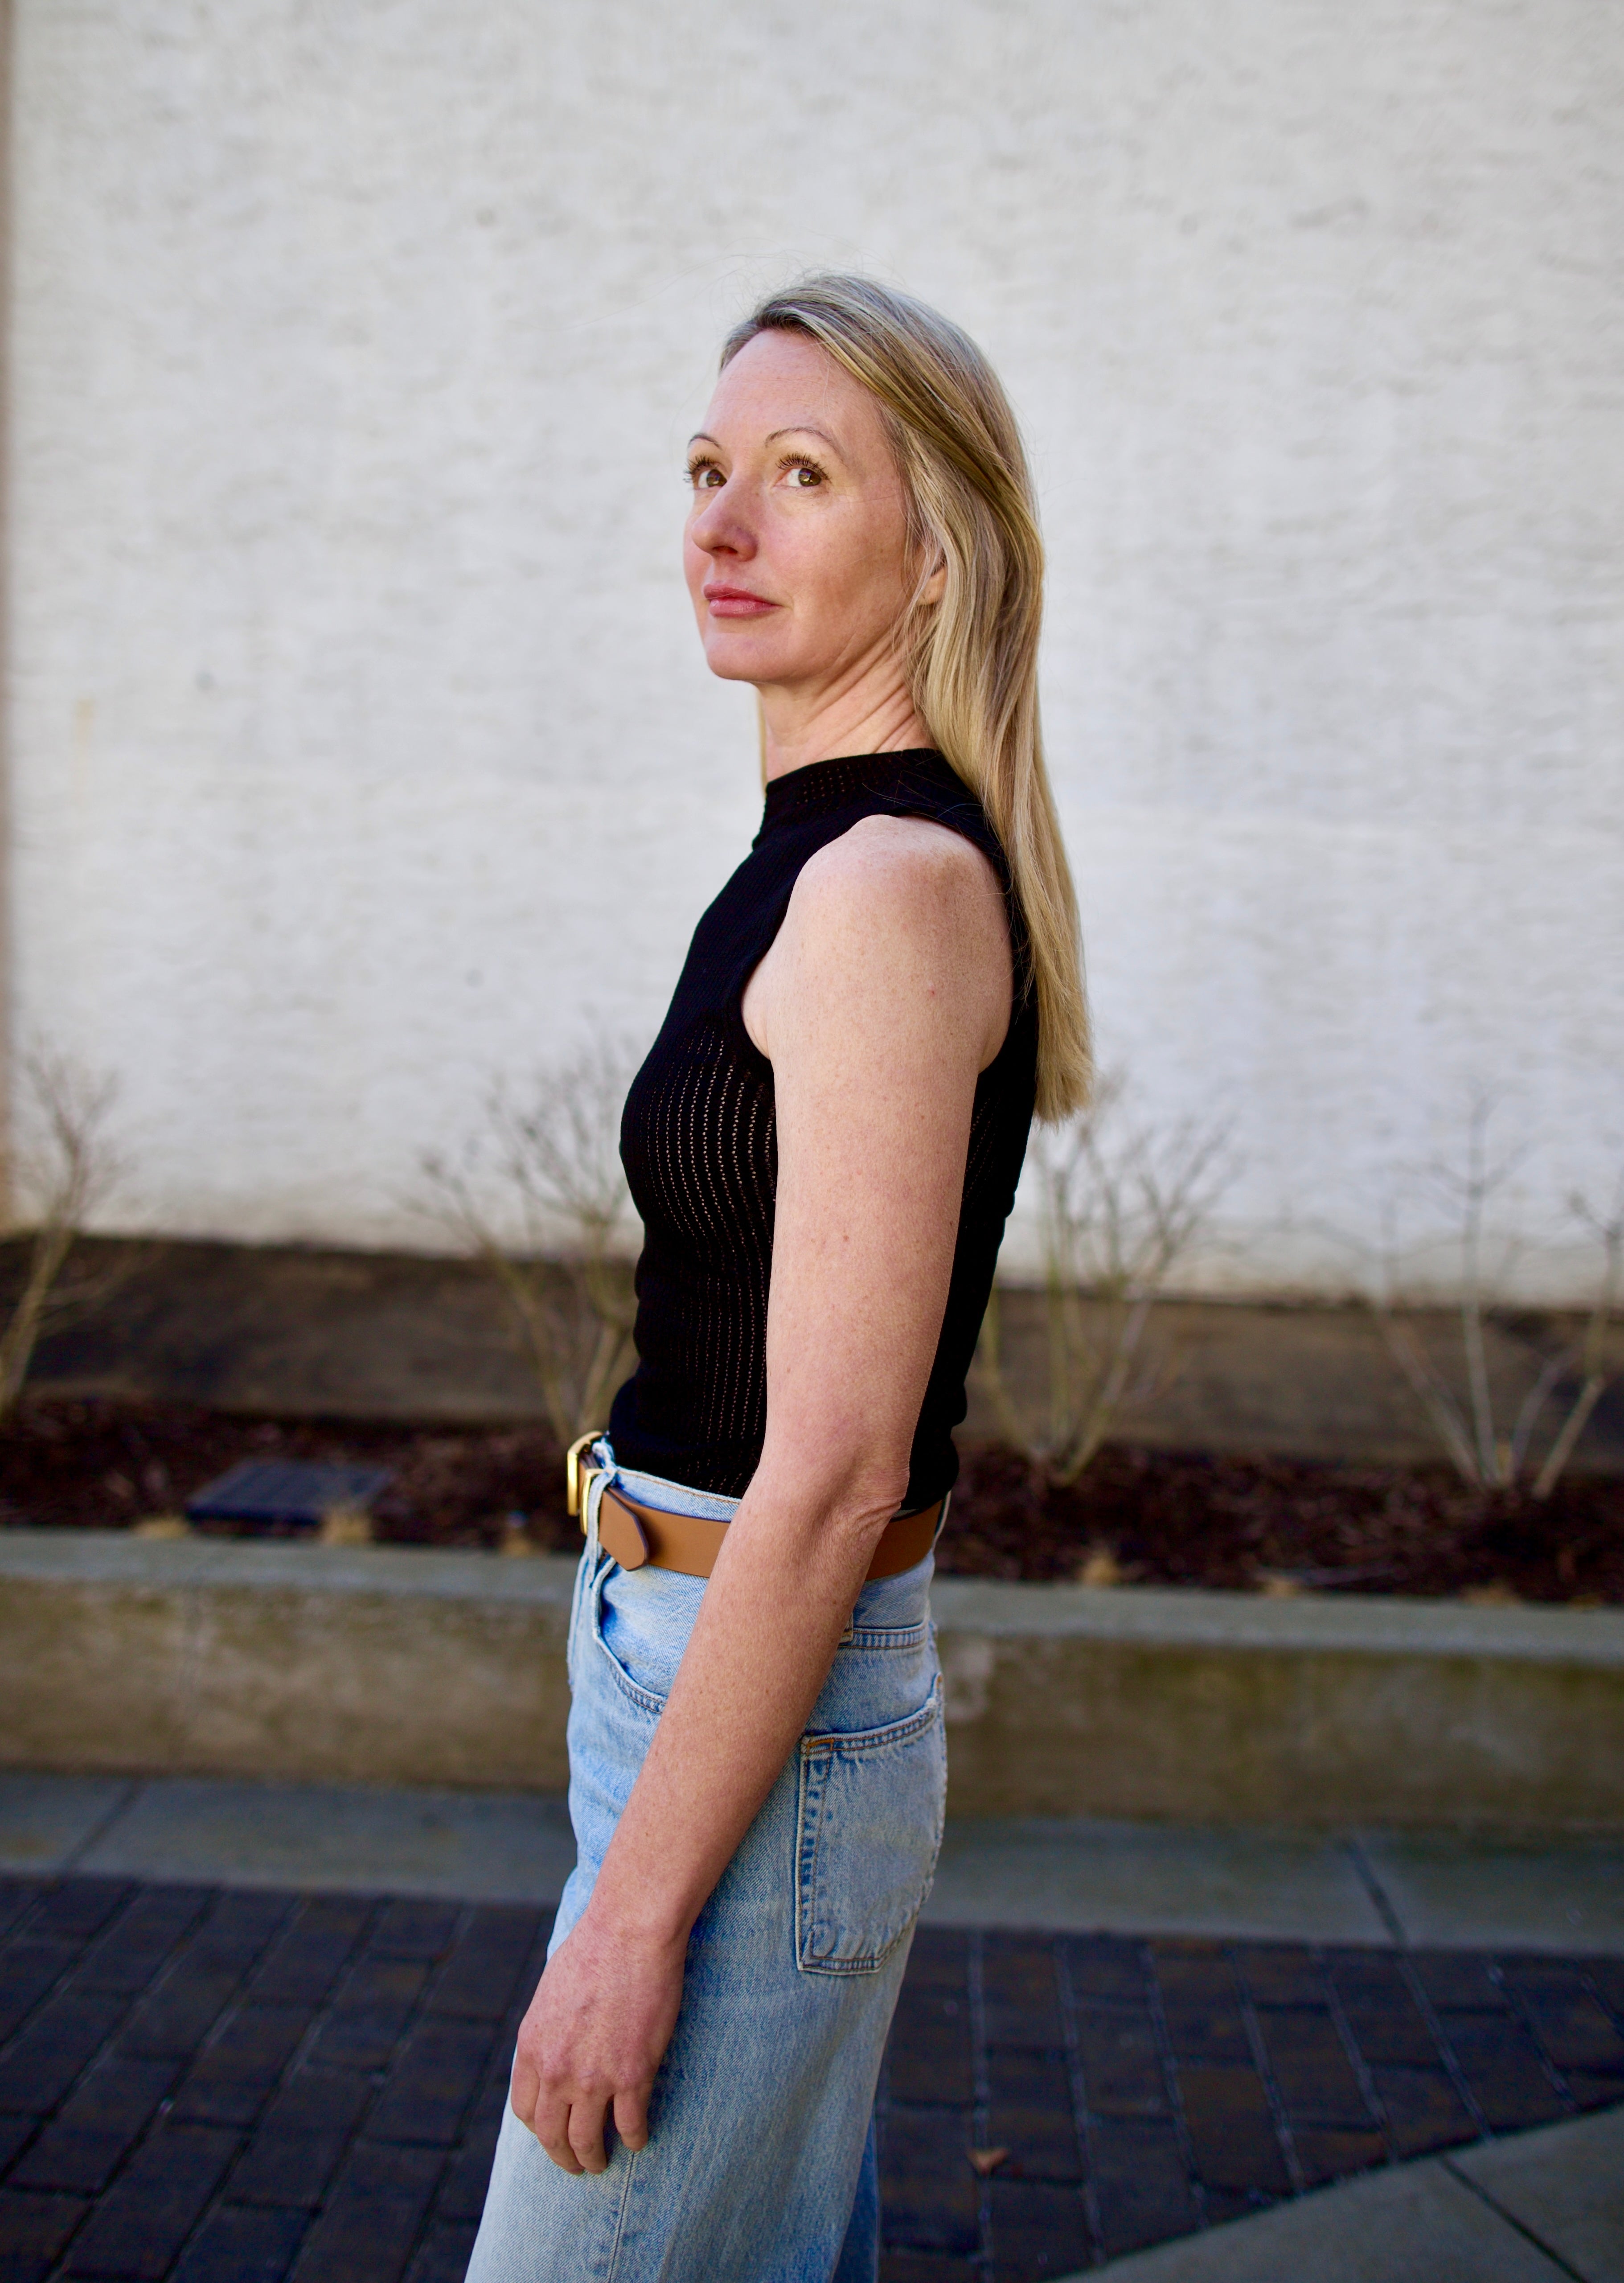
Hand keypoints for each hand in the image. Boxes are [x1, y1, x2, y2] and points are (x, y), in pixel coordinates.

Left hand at [509, 1907, 685, 2174]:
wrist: (629, 1931)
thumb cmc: (593, 1950)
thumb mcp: (550, 1996)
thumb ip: (547, 2034)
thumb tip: (552, 2055)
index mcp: (531, 2048)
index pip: (525, 2110)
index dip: (539, 2127)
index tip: (552, 2131)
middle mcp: (556, 2071)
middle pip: (552, 2135)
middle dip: (563, 2156)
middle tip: (576, 2164)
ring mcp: (594, 2078)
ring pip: (588, 2140)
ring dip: (594, 2159)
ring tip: (602, 2162)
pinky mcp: (633, 2075)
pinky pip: (631, 2125)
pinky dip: (635, 2138)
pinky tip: (638, 2138)